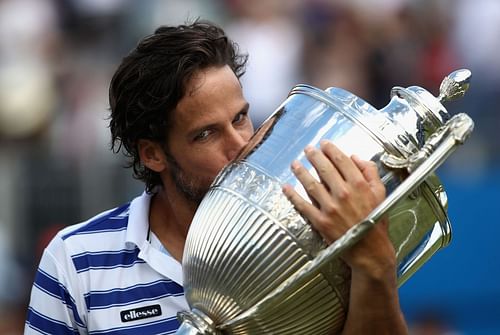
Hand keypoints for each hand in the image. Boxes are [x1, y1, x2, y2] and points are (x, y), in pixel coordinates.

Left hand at [282, 140, 395, 276]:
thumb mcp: (381, 193)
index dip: (331, 150)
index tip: (324, 143)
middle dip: (314, 156)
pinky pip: (303, 205)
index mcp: (359, 184)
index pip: (341, 161)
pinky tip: (286, 187)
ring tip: (294, 163)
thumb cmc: (376, 221)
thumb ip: (370, 172)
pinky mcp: (320, 221)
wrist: (370, 250)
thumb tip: (356, 157)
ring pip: (311, 184)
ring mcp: (330, 207)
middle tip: (307, 149)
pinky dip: (292, 195)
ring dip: (301, 172)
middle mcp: (343, 193)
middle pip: (324, 169)